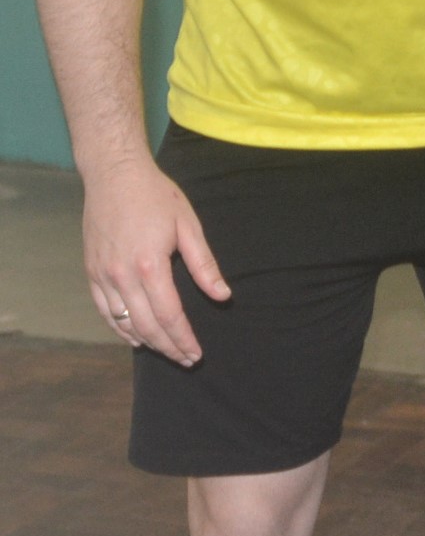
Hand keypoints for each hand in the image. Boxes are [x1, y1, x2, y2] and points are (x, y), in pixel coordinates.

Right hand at [81, 153, 228, 365]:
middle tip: (186, 359)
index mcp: (150, 266)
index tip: (196, 354)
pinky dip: (119, 328)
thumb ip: (204, 265)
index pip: (169, 315)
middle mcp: (122, 276)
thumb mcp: (189, 226)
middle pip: (146, 325)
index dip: (183, 338)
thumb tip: (223, 296)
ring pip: (123, 322)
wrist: (114, 176)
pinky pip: (104, 310)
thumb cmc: (156, 197)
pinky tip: (134, 337)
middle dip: (168, 347)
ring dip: (146, 341)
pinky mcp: (91, 271)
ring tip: (167, 351)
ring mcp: (102, 275)